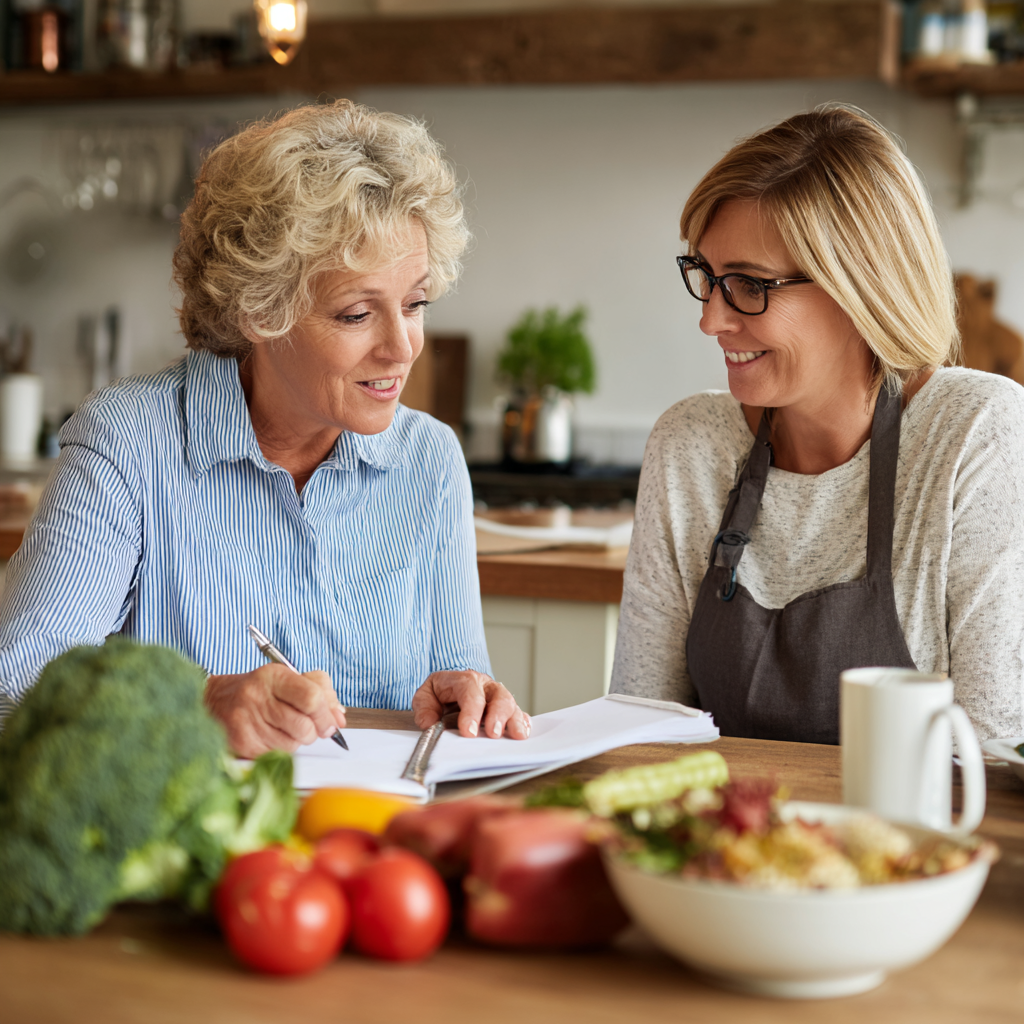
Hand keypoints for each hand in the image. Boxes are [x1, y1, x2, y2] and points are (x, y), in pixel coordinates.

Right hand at [205, 664, 347, 757]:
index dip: (326, 714)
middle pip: (304, 726)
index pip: (311, 697)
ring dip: (297, 740)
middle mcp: (257, 697)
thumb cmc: (259, 691)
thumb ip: (321, 692)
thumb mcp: (289, 679)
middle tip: (311, 728)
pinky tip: (271, 736)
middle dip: (315, 731)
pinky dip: (281, 749)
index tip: (331, 721)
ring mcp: (247, 721)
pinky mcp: (241, 743)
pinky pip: (277, 754)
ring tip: (286, 728)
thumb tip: (339, 718)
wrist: (213, 701)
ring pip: (293, 744)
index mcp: (274, 676)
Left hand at [412, 670, 529, 739]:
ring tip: (516, 735)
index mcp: (464, 679)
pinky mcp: (506, 711)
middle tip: (493, 734)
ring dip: (514, 720)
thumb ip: (424, 707)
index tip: (468, 732)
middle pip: (498, 695)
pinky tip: (523, 731)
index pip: (470, 690)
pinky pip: (519, 714)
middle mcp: (486, 687)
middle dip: (497, 715)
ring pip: (511, 704)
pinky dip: (523, 723)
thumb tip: (429, 724)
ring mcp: (498, 698)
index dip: (471, 710)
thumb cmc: (440, 694)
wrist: (451, 689)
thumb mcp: (425, 696)